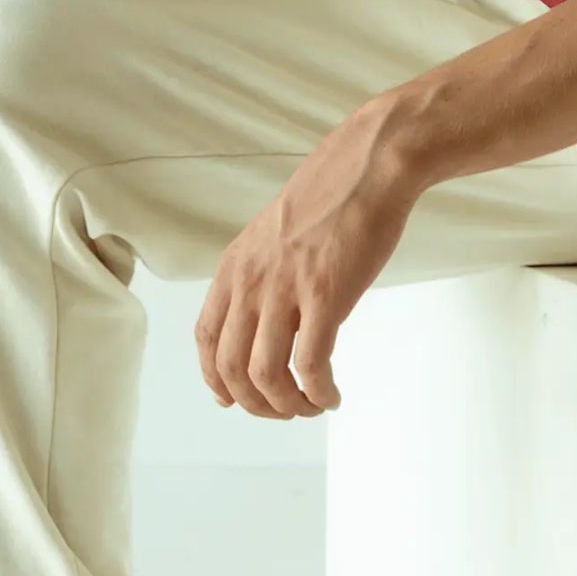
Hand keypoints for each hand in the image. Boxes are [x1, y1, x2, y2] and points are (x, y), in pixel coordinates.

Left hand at [194, 100, 421, 418]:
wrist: (370, 165)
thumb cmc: (332, 194)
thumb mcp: (274, 232)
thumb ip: (260, 272)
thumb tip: (262, 317)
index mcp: (235, 265)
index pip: (206, 339)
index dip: (215, 379)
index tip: (232, 400)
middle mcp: (251, 281)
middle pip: (231, 368)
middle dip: (255, 403)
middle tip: (283, 410)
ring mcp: (286, 290)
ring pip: (266, 375)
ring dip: (286, 405)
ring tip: (310, 406)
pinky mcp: (325, 297)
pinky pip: (311, 366)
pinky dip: (318, 393)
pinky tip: (332, 396)